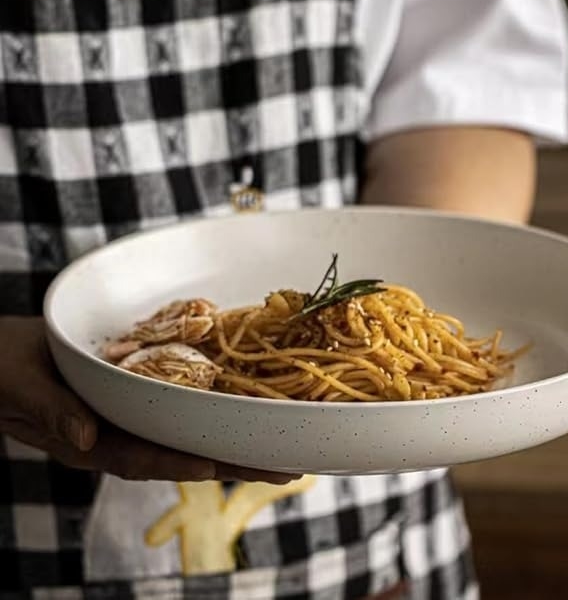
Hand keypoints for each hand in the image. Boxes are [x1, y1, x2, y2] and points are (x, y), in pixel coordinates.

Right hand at [0, 316, 298, 483]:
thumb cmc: (4, 367)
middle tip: (285, 468)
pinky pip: (177, 411)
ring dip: (231, 442)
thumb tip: (85, 440)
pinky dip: (210, 414)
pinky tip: (242, 412)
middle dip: (232, 463)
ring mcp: (128, 420)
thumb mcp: (20, 385)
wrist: (4, 353)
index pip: (139, 458)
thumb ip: (50, 411)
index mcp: (86, 441)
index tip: (220, 467)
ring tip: (281, 447)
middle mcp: (115, 437)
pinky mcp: (135, 399)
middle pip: (178, 453)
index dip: (180, 462)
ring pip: (185, 435)